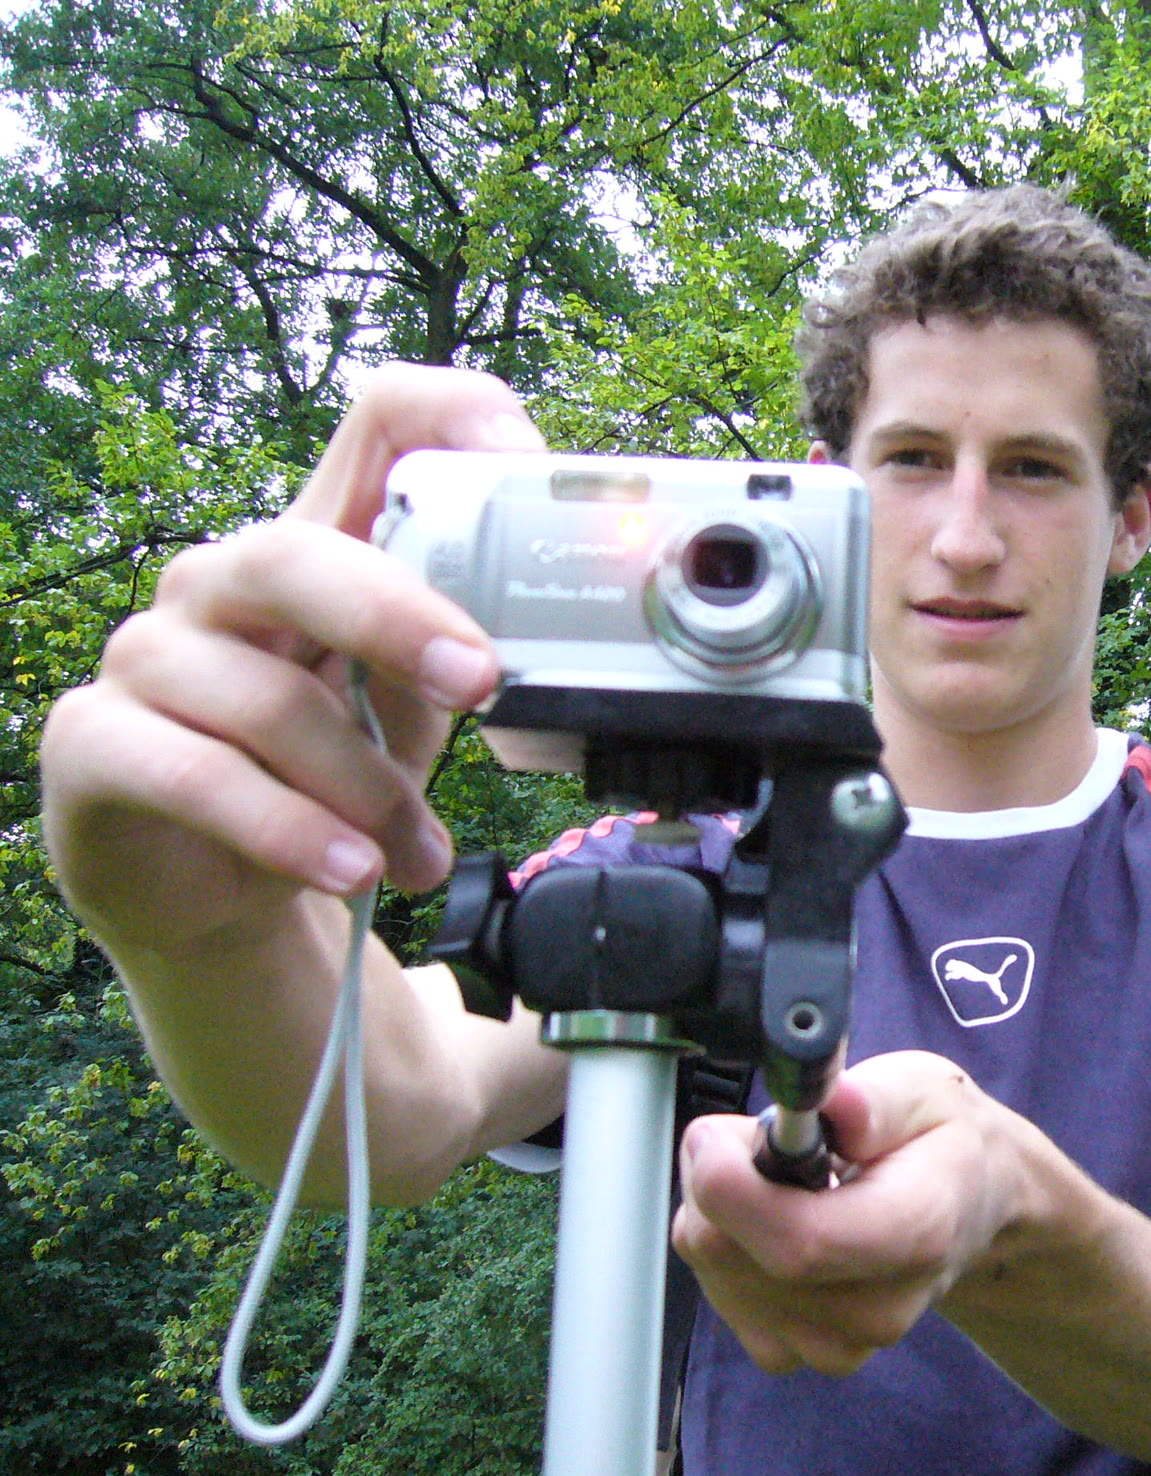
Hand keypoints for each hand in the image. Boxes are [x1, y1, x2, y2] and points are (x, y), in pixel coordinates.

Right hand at [41, 364, 543, 951]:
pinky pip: (200, 778)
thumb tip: (565, 651)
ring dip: (369, 792)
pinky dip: (292, 831)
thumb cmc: (324, 777)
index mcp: (321, 549)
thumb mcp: (414, 709)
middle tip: (481, 682)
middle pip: (297, 552)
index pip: (378, 423)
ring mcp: (149, 655)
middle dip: (398, 618)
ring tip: (418, 854)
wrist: (218, 895)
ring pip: (270, 701)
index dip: (453, 416)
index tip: (524, 465)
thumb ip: (467, 657)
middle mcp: (223, 581)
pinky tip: (349, 867)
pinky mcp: (95, 742)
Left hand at [672, 1050, 1023, 1375]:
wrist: (970, 1207)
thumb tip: (832, 1104)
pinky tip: (769, 1220)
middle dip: (715, 1178)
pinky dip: (725, 1246)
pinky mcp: (795, 1352)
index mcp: (917, 1232)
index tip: (717, 1131)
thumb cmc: (939, 1142)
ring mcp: (834, 1341)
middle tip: (752, 1136)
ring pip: (713, 1268)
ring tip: (779, 1178)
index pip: (800, 1241)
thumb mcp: (923, 1090)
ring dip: (718, 1210)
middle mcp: (876, 1306)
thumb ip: (875, 1099)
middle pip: (733, 1255)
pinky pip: (717, 1292)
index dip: (732, 1186)